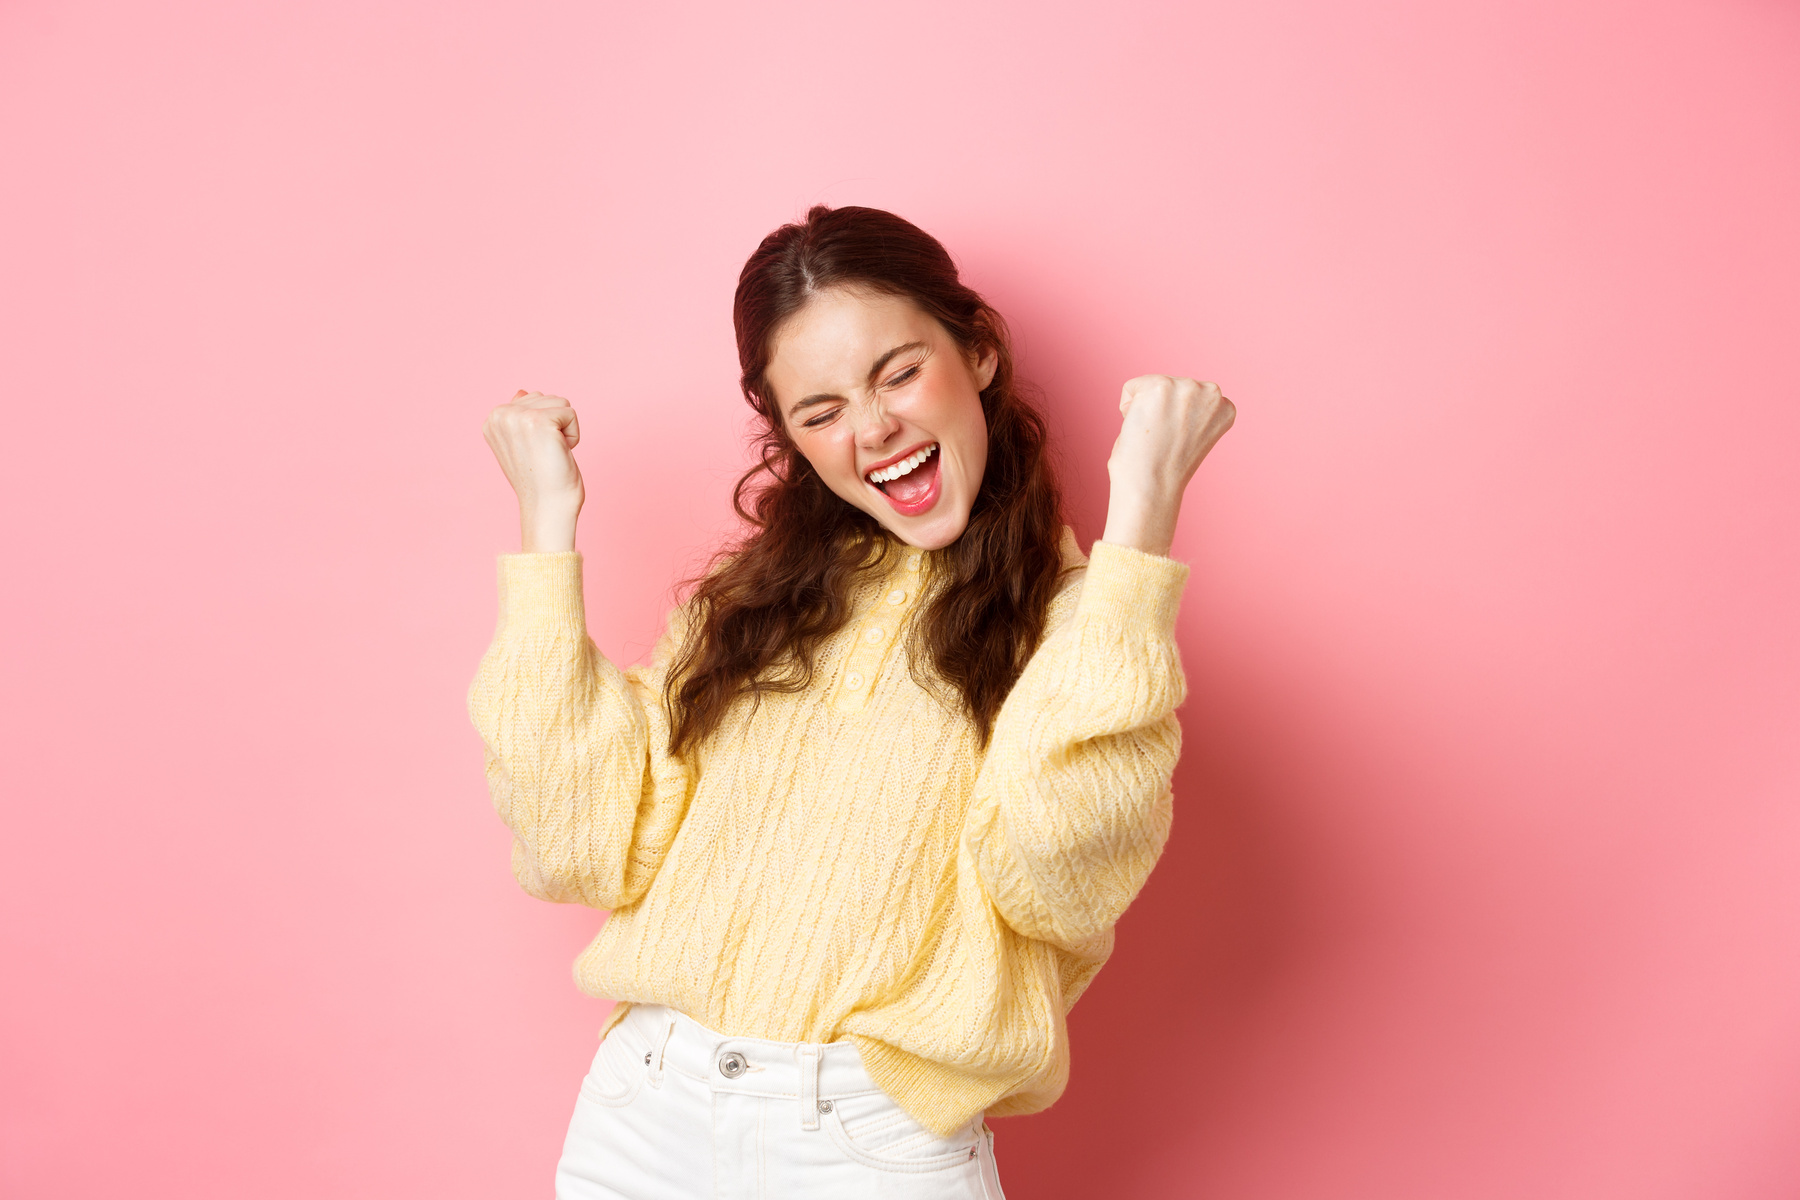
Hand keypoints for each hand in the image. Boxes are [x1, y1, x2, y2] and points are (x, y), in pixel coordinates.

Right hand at [482, 389, 584, 551]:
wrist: (547, 506)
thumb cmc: (540, 479)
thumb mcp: (523, 444)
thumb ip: (520, 417)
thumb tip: (522, 392)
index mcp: (492, 419)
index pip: (533, 400)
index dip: (544, 427)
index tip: (535, 451)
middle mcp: (500, 415)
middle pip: (547, 397)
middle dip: (555, 425)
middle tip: (545, 454)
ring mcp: (517, 416)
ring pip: (560, 403)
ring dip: (564, 430)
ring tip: (551, 454)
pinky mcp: (538, 421)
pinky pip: (571, 414)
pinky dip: (573, 436)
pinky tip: (560, 453)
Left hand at [1100, 375, 1234, 556]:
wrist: (1153, 487)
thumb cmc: (1166, 471)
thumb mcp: (1193, 435)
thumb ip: (1190, 412)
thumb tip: (1170, 402)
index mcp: (1225, 407)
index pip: (1189, 397)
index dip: (1176, 420)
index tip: (1178, 441)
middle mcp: (1212, 392)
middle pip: (1170, 387)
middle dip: (1161, 411)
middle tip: (1163, 442)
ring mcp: (1187, 387)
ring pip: (1151, 386)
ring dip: (1145, 410)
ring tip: (1153, 437)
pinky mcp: (1160, 386)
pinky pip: (1131, 388)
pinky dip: (1127, 408)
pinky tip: (1140, 430)